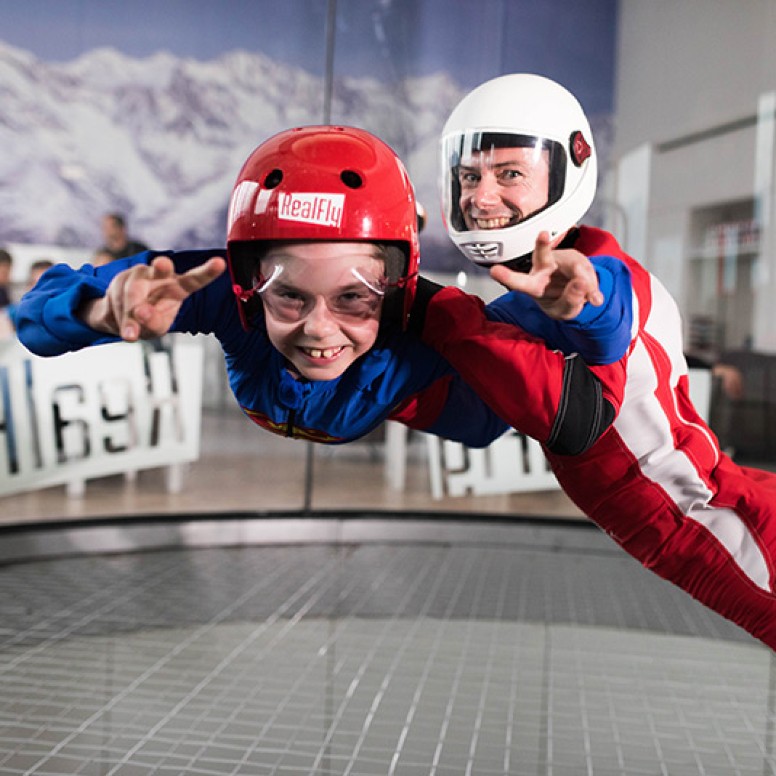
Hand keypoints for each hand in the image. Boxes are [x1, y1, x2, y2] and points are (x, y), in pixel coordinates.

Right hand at [79, 255, 225, 339]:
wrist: (121, 317)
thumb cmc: (149, 320)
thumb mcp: (156, 327)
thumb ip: (153, 322)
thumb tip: (140, 312)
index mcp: (178, 287)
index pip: (194, 280)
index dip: (207, 272)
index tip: (220, 263)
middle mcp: (159, 276)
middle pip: (160, 271)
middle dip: (161, 268)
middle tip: (163, 263)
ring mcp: (138, 274)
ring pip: (131, 291)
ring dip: (129, 315)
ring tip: (130, 335)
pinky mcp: (118, 279)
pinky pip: (114, 300)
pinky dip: (117, 318)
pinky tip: (121, 323)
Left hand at [489, 231, 602, 318]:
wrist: (577, 295)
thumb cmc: (561, 302)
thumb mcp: (564, 311)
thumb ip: (570, 301)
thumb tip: (581, 283)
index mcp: (532, 285)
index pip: (518, 282)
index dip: (506, 276)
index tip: (494, 271)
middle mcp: (542, 267)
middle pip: (542, 255)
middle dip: (542, 245)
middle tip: (543, 235)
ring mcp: (560, 259)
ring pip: (576, 268)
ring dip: (586, 285)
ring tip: (590, 300)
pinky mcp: (575, 257)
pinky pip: (587, 269)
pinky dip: (593, 286)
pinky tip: (594, 297)